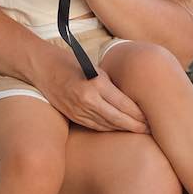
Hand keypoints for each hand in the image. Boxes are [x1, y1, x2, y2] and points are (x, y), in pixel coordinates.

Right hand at [29, 44, 150, 133]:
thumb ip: (110, 85)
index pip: (124, 105)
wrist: (41, 67)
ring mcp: (78, 111)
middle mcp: (87, 101)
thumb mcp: (95, 68)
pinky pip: (95, 126)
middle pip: (118, 119)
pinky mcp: (72, 116)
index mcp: (96, 85)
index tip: (151, 116)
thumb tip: (129, 100)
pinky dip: (108, 128)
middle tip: (150, 129)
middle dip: (136, 126)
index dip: (139, 114)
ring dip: (124, 129)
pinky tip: (118, 129)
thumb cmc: (70, 62)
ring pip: (107, 126)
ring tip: (138, 131)